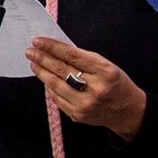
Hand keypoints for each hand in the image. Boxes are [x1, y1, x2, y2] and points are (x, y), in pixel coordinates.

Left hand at [25, 37, 146, 140]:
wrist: (127, 111)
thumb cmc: (115, 83)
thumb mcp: (107, 65)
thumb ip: (84, 59)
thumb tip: (56, 50)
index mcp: (105, 71)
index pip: (72, 56)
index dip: (52, 47)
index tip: (38, 41)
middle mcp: (96, 89)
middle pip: (62, 70)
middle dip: (42, 59)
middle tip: (30, 51)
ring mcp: (86, 104)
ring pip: (56, 85)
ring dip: (42, 73)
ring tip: (34, 63)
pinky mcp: (78, 115)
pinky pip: (57, 99)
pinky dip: (50, 88)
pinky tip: (45, 79)